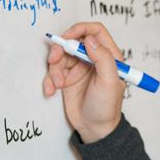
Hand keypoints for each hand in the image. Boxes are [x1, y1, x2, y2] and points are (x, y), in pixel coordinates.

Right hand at [43, 22, 125, 142]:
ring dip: (54, 69)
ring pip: (60, 56)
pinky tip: (51, 91)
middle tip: (54, 60)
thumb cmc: (106, 107)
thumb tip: (90, 39)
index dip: (80, 29)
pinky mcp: (67, 78)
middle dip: (60, 49)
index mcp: (108, 56)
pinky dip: (49, 80)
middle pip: (73, 41)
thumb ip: (103, 58)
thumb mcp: (109, 82)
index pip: (95, 31)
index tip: (68, 37)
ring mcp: (79, 68)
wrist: (94, 129)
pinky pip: (53, 71)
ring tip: (57, 84)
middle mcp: (93, 59)